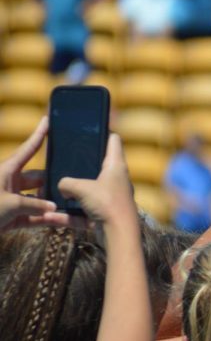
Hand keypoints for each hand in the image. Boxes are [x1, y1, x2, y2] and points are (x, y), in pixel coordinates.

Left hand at [0, 117, 66, 231]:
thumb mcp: (11, 205)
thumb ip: (36, 205)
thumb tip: (54, 207)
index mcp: (7, 171)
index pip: (28, 149)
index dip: (39, 135)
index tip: (48, 121)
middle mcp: (11, 183)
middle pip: (38, 178)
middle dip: (54, 181)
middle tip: (73, 181)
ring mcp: (12, 201)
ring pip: (38, 200)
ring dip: (52, 205)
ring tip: (73, 204)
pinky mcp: (12, 219)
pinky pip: (33, 217)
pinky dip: (46, 219)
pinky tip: (62, 220)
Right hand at [58, 135, 136, 224]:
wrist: (119, 232)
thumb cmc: (106, 204)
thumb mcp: (80, 188)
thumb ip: (67, 182)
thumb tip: (62, 185)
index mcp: (116, 164)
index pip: (113, 140)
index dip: (103, 133)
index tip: (91, 130)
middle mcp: (119, 177)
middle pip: (103, 162)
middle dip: (87, 161)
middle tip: (69, 160)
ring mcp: (116, 192)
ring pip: (95, 184)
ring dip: (81, 185)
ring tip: (64, 184)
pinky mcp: (110, 207)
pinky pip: (92, 202)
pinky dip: (81, 203)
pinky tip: (66, 206)